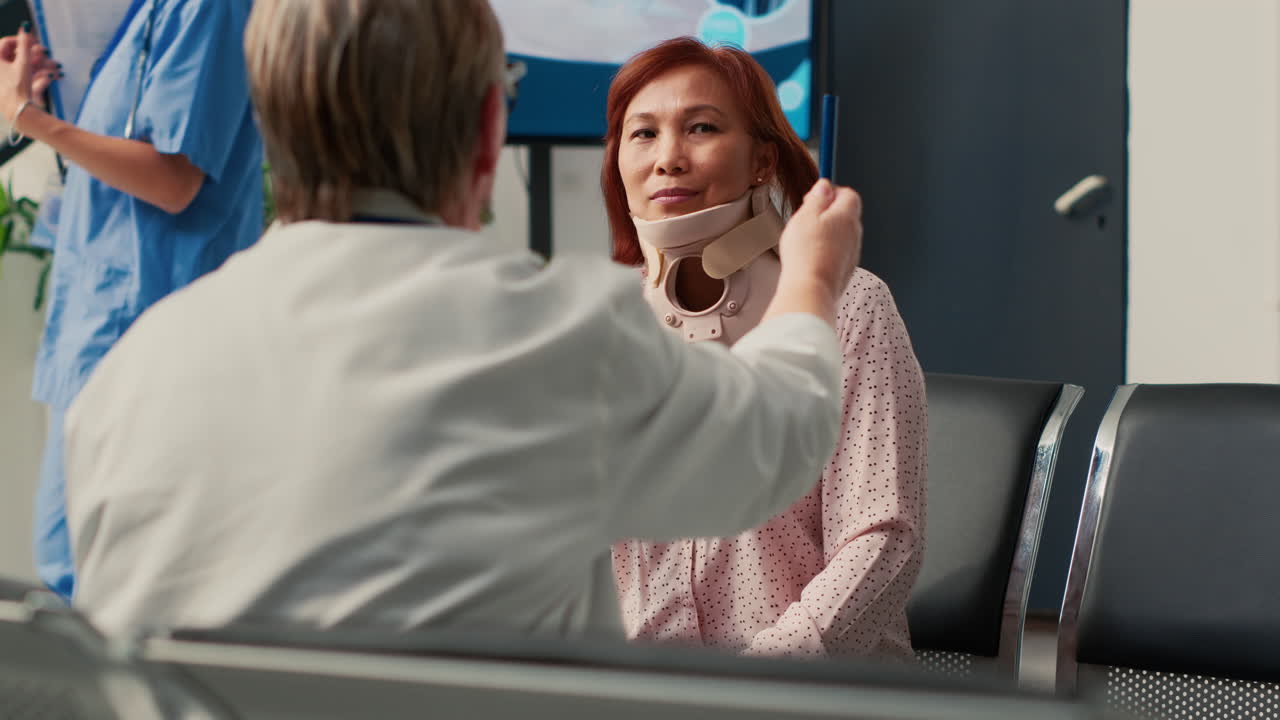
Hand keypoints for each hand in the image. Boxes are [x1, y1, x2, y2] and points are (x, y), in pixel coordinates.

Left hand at [0, 25, 59, 123]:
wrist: (19, 112)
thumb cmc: (17, 89)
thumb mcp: (23, 63)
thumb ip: (25, 44)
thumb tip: (26, 28)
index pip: (6, 43)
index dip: (21, 40)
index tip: (34, 41)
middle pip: (17, 56)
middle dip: (35, 55)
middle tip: (46, 55)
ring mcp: (6, 80)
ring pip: (24, 67)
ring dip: (40, 66)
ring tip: (54, 67)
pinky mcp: (14, 89)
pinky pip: (27, 78)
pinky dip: (38, 76)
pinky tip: (49, 77)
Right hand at [776, 179, 863, 302]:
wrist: (811, 289)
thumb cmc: (806, 254)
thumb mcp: (805, 215)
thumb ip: (817, 198)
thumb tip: (825, 186)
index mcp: (847, 216)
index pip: (848, 194)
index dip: (832, 192)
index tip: (815, 198)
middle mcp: (854, 233)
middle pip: (846, 214)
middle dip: (828, 213)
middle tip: (806, 219)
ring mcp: (852, 253)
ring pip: (842, 234)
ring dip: (827, 233)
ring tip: (806, 241)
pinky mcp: (846, 269)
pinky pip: (839, 252)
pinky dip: (827, 250)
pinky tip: (811, 257)